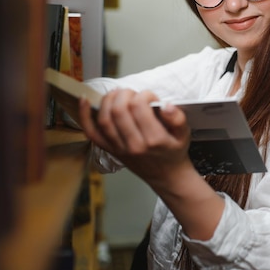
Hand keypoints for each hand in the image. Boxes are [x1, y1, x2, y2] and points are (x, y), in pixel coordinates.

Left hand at [79, 88, 193, 183]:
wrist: (167, 176)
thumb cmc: (174, 152)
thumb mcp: (185, 134)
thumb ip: (178, 118)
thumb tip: (166, 105)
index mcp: (153, 140)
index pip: (140, 107)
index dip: (144, 94)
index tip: (150, 96)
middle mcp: (134, 145)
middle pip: (120, 110)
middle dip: (124, 94)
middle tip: (133, 93)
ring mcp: (120, 149)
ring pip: (105, 119)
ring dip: (108, 100)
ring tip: (117, 94)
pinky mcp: (111, 151)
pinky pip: (92, 133)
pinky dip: (85, 116)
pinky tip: (84, 101)